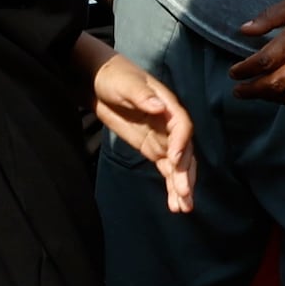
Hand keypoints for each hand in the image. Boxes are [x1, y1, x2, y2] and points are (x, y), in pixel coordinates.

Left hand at [88, 41, 195, 210]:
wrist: (99, 82)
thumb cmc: (114, 77)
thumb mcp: (126, 84)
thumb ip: (142, 95)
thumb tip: (159, 106)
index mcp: (168, 106)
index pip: (182, 126)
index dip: (181, 142)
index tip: (174, 160)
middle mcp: (170, 124)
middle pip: (184, 150)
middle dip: (185, 173)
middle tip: (184, 193)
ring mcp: (163, 138)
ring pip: (178, 165)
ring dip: (182, 185)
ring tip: (184, 208)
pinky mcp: (153, 149)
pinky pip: (166, 170)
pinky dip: (170, 186)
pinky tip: (175, 205)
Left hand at [229, 0, 284, 103]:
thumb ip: (269, 18)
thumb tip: (244, 29)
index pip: (265, 61)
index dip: (245, 70)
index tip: (233, 73)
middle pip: (276, 84)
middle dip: (252, 91)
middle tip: (238, 91)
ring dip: (272, 98)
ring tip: (260, 92)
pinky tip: (284, 97)